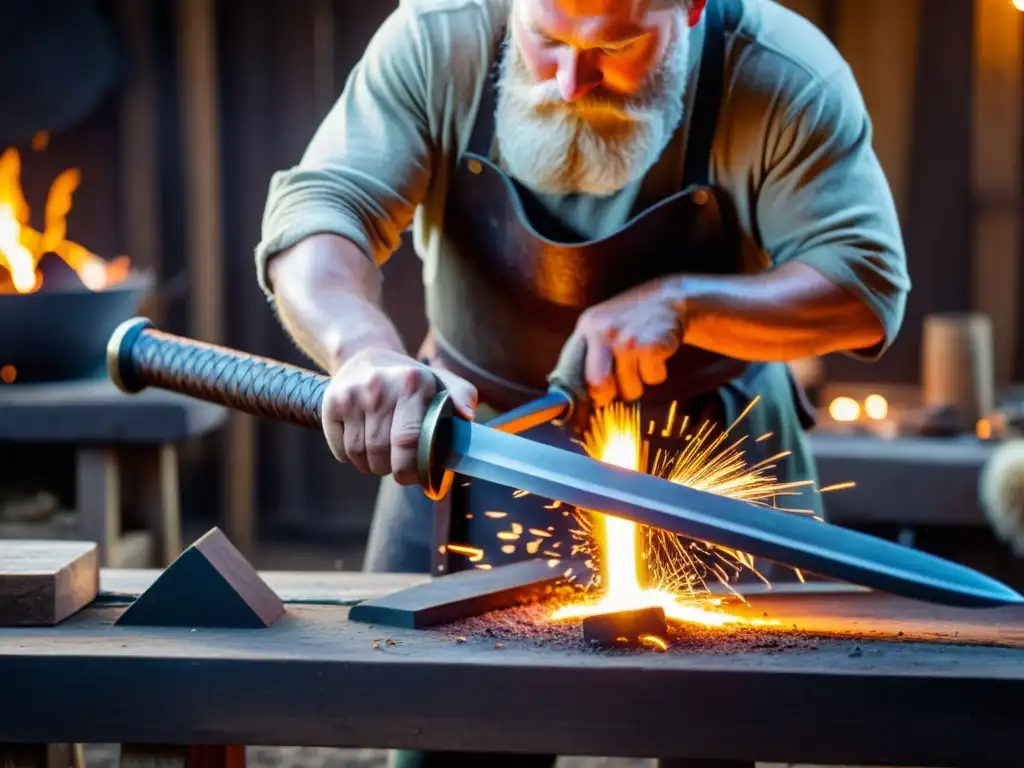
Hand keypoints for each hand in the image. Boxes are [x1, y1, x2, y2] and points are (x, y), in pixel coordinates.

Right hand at [321, 349, 476, 484]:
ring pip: (359, 454)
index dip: (411, 468)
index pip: (409, 441)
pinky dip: (350, 458)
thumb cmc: (410, 380)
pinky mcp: (331, 402)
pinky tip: (361, 446)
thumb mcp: (439, 381)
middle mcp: (379, 386)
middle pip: (382, 452)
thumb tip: (467, 415)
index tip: (414, 477)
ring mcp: (352, 394)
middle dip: (391, 470)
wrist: (365, 355)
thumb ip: (461, 395)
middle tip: (397, 469)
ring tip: (381, 458)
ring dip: (371, 467)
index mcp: (412, 383)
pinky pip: (340, 449)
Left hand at [575, 280, 682, 405]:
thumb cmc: (630, 321)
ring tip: (640, 358)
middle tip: (618, 383)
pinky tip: (656, 353)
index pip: (569, 370)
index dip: (570, 398)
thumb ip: (586, 356)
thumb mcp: (602, 327)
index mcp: (586, 327)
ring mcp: (627, 338)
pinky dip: (656, 372)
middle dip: (608, 393)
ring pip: (629, 389)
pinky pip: (652, 379)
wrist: (669, 298)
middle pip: (598, 386)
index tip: (574, 417)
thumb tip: (569, 401)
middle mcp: (603, 331)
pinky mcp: (651, 345)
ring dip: (637, 382)